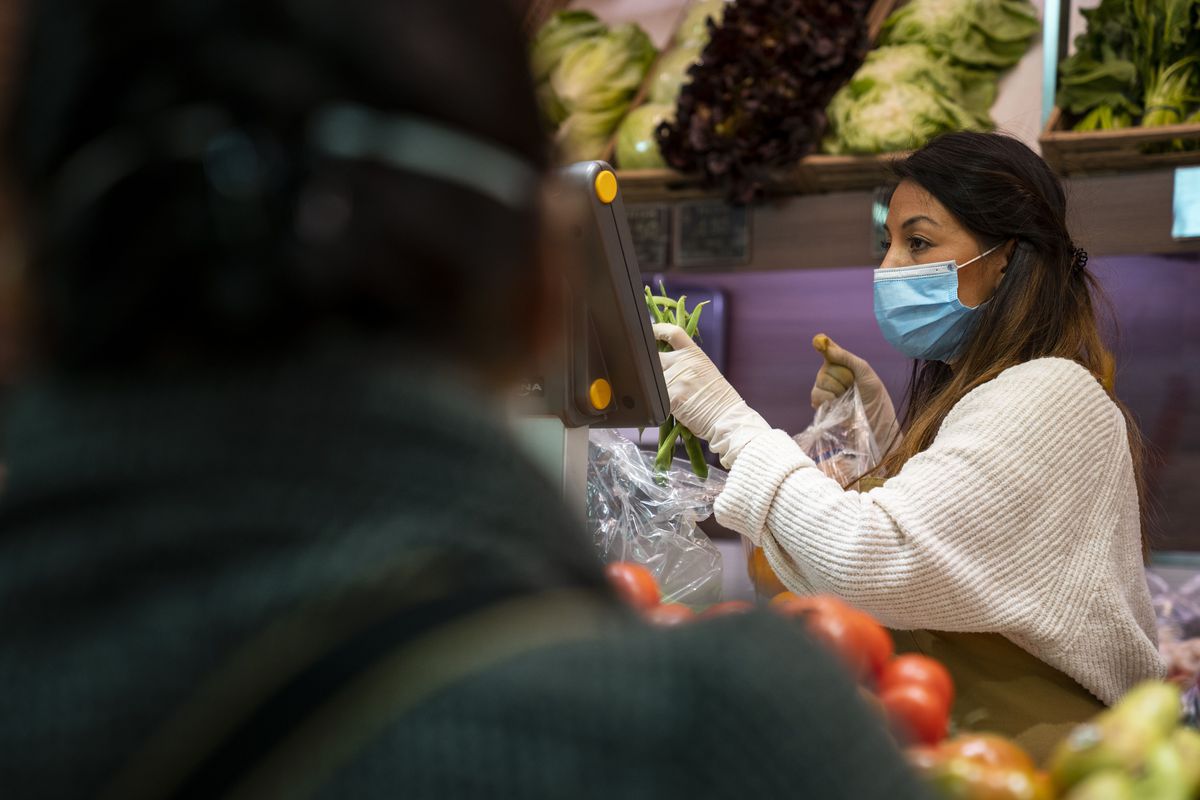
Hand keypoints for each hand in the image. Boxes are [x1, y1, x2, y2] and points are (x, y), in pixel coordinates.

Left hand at [655, 323, 769, 466]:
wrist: (727, 418)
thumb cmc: (720, 400)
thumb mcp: (706, 371)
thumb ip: (687, 364)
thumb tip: (669, 362)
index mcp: (695, 354)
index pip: (673, 333)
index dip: (658, 329)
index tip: (650, 331)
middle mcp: (685, 362)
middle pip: (654, 355)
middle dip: (648, 363)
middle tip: (649, 372)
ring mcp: (677, 378)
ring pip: (652, 378)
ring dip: (652, 386)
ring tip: (664, 397)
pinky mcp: (671, 396)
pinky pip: (654, 395)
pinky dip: (656, 401)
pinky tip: (665, 407)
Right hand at [811, 334, 901, 451]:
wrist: (874, 420)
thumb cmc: (874, 395)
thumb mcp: (865, 371)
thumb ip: (846, 358)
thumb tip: (826, 347)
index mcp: (843, 365)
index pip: (830, 351)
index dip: (824, 346)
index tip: (819, 342)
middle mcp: (831, 375)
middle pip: (825, 369)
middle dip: (841, 378)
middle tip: (852, 386)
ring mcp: (825, 390)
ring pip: (820, 382)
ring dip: (836, 390)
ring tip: (847, 397)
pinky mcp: (821, 405)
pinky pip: (816, 395)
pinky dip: (828, 399)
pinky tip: (837, 403)